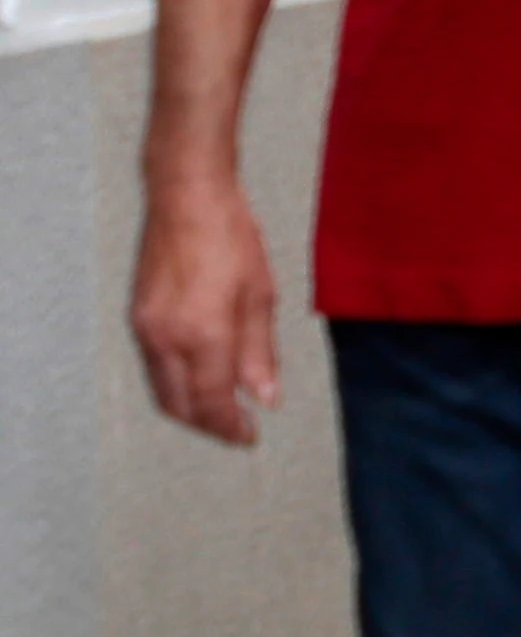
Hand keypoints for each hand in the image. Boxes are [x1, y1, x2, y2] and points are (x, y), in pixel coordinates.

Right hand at [129, 167, 279, 445]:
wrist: (187, 199)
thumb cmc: (232, 240)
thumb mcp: (261, 298)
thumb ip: (260, 354)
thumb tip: (265, 398)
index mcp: (203, 335)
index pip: (213, 402)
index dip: (231, 427)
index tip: (251, 437)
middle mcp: (166, 339)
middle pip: (180, 406)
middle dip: (208, 426)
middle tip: (238, 430)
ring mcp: (146, 329)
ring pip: (163, 390)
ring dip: (190, 408)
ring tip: (224, 410)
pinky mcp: (138, 318)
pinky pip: (154, 368)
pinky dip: (176, 384)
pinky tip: (201, 380)